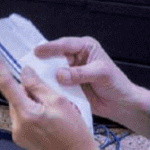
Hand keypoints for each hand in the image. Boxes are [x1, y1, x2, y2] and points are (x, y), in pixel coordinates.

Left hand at [0, 50, 97, 149]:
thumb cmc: (74, 134)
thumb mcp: (60, 102)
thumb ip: (39, 86)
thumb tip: (25, 73)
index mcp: (26, 113)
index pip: (6, 84)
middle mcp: (18, 125)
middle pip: (15, 96)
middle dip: (28, 89)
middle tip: (49, 92)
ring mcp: (19, 134)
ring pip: (20, 106)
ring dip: (32, 102)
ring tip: (52, 109)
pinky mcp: (22, 140)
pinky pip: (23, 118)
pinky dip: (33, 113)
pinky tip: (49, 118)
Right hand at [34, 36, 149, 135]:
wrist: (121, 104)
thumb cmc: (116, 84)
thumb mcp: (100, 74)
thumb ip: (80, 73)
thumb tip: (59, 74)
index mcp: (85, 47)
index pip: (65, 44)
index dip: (51, 47)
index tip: (37, 51)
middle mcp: (76, 57)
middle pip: (55, 56)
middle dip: (43, 60)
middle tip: (28, 64)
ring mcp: (70, 72)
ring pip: (53, 70)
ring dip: (44, 74)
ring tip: (30, 77)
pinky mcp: (68, 85)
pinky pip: (55, 84)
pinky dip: (49, 86)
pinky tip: (40, 88)